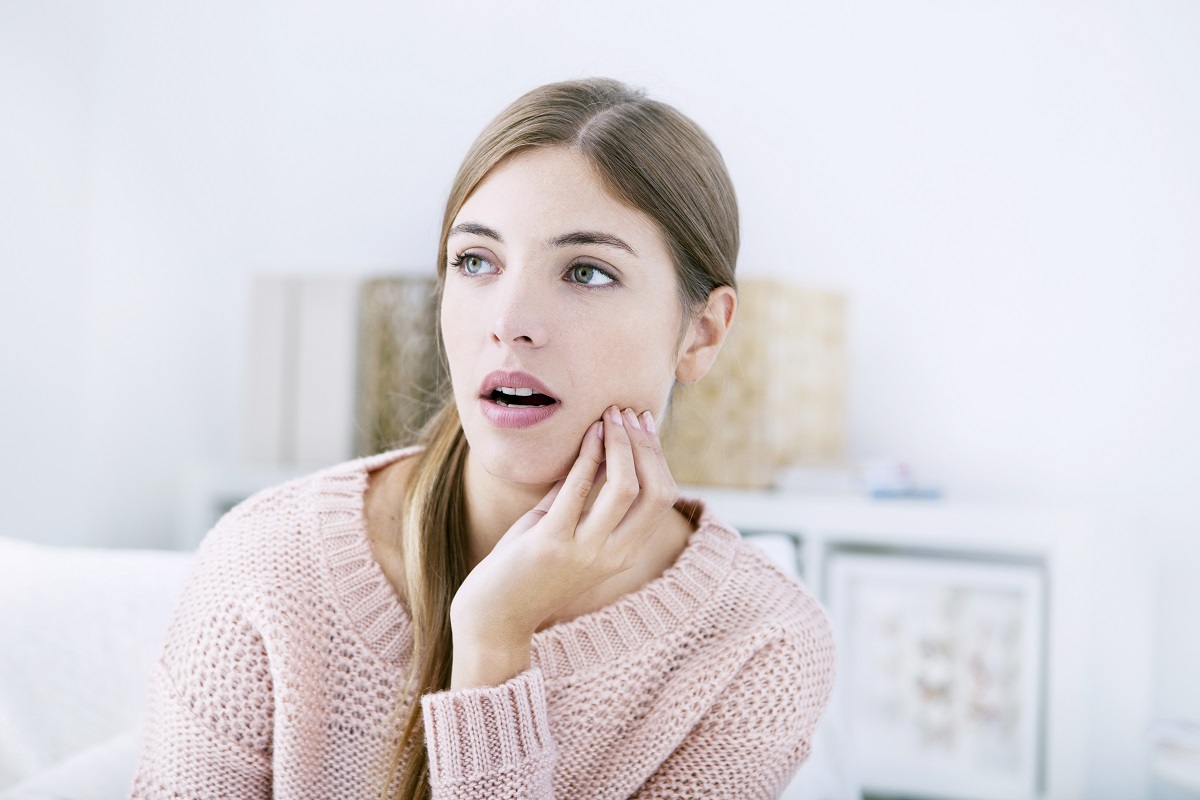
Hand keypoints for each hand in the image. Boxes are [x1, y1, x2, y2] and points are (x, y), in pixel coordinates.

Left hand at [448, 405, 678, 688]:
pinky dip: (588, 456)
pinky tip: (588, 433)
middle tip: (629, 412)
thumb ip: (581, 496)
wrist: (493, 617)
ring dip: (621, 443)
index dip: (658, 455)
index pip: (662, 497)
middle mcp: (612, 555)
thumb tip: (595, 443)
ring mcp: (584, 552)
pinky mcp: (550, 544)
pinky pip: (578, 490)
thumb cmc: (526, 569)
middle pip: (654, 491)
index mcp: (623, 553)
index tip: (643, 422)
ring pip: (625, 488)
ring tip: (610, 415)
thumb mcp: (562, 529)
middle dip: (646, 445)